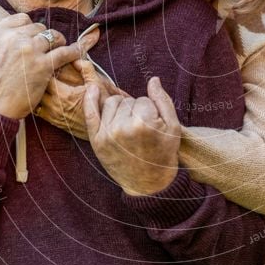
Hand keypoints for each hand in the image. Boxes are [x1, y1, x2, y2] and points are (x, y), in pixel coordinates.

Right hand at [0, 13, 88, 118]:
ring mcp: (30, 50)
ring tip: (62, 49)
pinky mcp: (43, 65)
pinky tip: (78, 53)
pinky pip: (66, 52)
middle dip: (45, 37)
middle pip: (40, 28)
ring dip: (59, 42)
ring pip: (54, 37)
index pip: (23, 19)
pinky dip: (74, 51)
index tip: (34, 35)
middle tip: (47, 48)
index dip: (31, 27)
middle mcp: (14, 38)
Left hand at [38, 58, 129, 139]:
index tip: (51, 62)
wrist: (105, 128)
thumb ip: (86, 69)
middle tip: (44, 70)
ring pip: (36, 100)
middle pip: (38, 88)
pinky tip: (45, 95)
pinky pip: (38, 111)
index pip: (46, 77)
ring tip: (42, 82)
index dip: (47, 67)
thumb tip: (76, 59)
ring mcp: (53, 115)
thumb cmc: (103, 105)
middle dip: (39, 78)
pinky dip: (39, 102)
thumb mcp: (98, 84)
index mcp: (65, 95)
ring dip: (38, 91)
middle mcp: (56, 106)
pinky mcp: (54, 122)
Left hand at [82, 76, 180, 195]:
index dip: (150, 109)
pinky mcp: (96, 141)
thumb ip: (163, 100)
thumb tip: (153, 79)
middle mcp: (122, 127)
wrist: (150, 184)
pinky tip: (92, 88)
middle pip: (127, 100)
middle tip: (141, 128)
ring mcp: (107, 134)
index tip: (153, 126)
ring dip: (120, 108)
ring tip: (128, 124)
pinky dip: (90, 99)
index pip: (143, 100)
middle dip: (135, 109)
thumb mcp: (173, 127)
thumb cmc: (164, 154)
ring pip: (111, 103)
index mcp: (143, 123)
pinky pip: (90, 113)